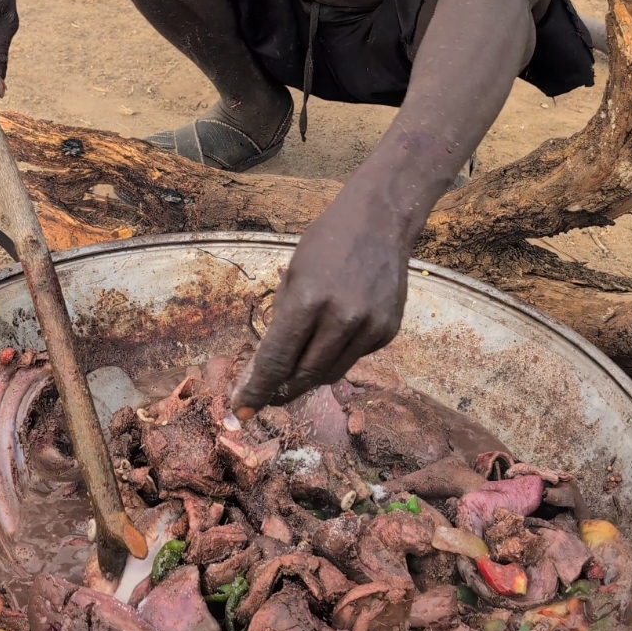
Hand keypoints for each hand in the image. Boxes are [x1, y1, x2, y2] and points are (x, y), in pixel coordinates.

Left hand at [233, 179, 410, 409]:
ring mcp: (369, 327)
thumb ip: (283, 319)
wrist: (381, 221)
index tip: (243, 409)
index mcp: (308, 300)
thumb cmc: (327, 242)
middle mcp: (342, 318)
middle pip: (304, 376)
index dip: (257, 389)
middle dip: (280, 392)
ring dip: (308, 379)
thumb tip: (270, 365)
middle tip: (266, 398)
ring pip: (331, 374)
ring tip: (294, 375)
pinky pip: (354, 358)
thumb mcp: (293, 274)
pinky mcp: (388, 331)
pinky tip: (334, 337)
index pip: (276, 360)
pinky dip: (337, 356)